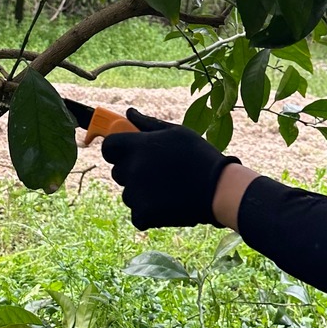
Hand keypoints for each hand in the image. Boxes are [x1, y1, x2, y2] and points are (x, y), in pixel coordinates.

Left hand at [101, 109, 238, 229]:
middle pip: (117, 171)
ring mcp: (136, 193)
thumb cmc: (199, 156)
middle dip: (131, 171)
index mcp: (138, 146)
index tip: (126, 153)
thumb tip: (129, 112)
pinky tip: (168, 204)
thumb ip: (148, 123)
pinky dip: (148, 213)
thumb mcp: (177, 132)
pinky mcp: (143, 214)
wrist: (218, 189)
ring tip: (168, 188)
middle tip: (157, 172)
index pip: (108, 147)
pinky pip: (136, 214)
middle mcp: (132, 168)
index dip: (116, 150)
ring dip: (140, 193)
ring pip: (128, 194)